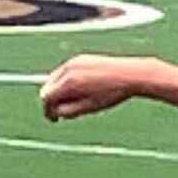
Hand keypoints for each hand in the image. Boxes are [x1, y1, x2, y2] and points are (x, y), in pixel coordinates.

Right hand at [39, 55, 156, 120]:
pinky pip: (66, 71)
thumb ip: (68, 111)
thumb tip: (54, 111)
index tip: (54, 119)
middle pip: (48, 87)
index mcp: (68, 82)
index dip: (48, 111)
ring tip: (74, 101)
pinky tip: (80, 89)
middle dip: (52, 100)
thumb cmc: (112, 93)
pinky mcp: (80, 58)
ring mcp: (73, 61)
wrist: (131, 74)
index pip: (46, 97)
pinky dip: (67, 81)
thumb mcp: (88, 108)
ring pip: (55, 78)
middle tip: (62, 112)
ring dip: (59, 90)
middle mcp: (68, 69)